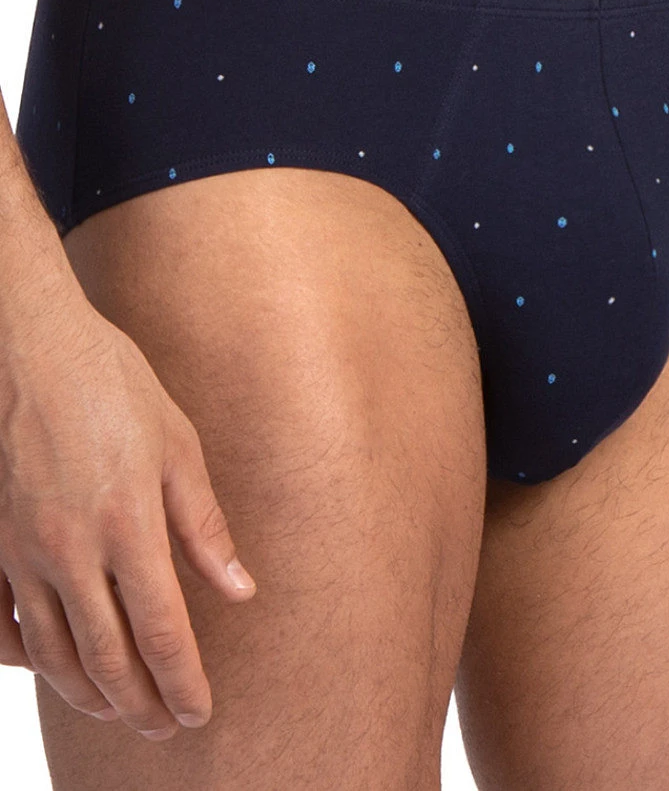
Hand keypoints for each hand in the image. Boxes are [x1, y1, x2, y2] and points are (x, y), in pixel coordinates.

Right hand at [0, 295, 256, 740]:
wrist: (31, 347)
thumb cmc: (113, 386)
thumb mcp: (177, 445)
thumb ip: (204, 526)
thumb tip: (240, 590)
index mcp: (128, 526)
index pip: (162, 631)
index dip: (183, 682)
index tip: (199, 713)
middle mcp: (71, 551)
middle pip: (108, 658)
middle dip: (141, 704)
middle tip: (164, 727)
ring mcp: (22, 551)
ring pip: (54, 653)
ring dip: (89, 694)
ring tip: (118, 710)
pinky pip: (1, 625)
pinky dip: (28, 660)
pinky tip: (51, 669)